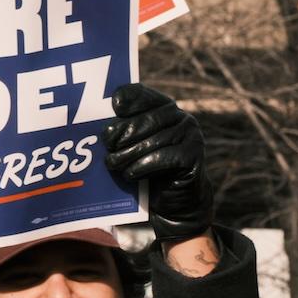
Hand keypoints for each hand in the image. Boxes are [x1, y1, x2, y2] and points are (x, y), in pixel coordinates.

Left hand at [104, 84, 214, 248]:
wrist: (175, 202)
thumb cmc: (149, 171)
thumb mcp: (135, 147)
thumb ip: (124, 132)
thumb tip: (103, 129)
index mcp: (164, 107)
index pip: (143, 94)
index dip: (127, 99)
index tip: (114, 108)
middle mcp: (181, 118)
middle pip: (147, 119)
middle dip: (123, 132)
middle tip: (107, 145)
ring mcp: (191, 136)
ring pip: (154, 141)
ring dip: (129, 154)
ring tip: (113, 164)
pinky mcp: (194, 156)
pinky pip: (164, 158)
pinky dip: (143, 166)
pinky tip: (130, 174)